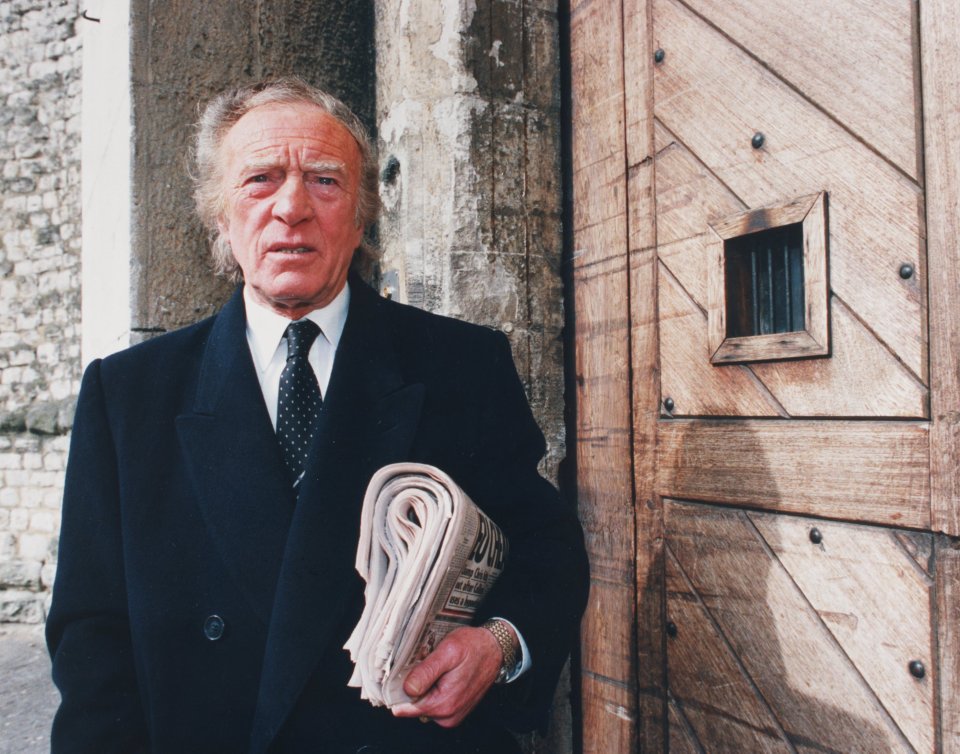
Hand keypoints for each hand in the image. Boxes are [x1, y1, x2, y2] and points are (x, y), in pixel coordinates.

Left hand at [390, 625, 505, 727]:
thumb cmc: (474, 647)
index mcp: (444, 703)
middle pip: (412, 706)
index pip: (405, 707)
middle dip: (412, 686)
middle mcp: (447, 715)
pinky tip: (440, 674)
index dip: (398, 690)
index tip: (400, 673)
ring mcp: (451, 714)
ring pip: (422, 704)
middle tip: (422, 663)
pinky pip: (433, 703)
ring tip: (434, 666)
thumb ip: (427, 671)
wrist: (495, 649)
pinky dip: (432, 689)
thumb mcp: (448, 651)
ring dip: (422, 686)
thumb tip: (408, 689)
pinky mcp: (454, 710)